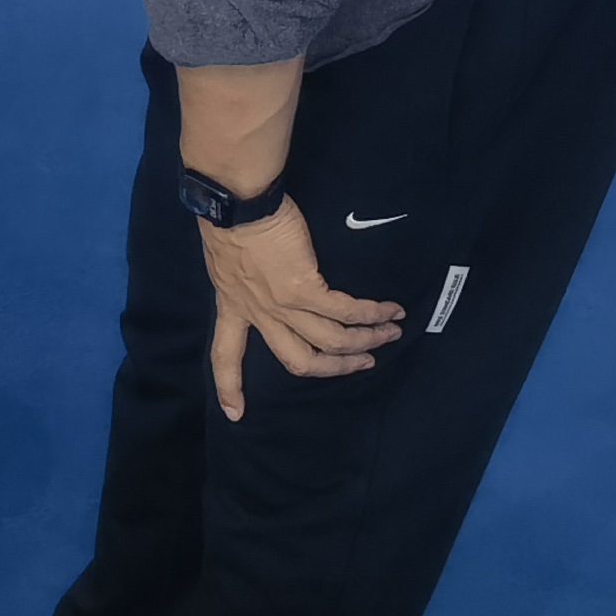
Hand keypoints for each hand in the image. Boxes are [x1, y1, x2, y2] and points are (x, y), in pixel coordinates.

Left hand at [194, 200, 406, 421]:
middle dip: (333, 369)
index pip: (225, 356)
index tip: (237, 413)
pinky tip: (391, 311)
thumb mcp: (225, 261)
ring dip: (364, 342)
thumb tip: (263, 278)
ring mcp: (282, 305)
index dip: (230, 387)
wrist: (235, 202)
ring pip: (329, 341)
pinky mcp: (304, 288)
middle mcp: (258, 313)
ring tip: (390, 334)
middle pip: (297, 361)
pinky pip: (346, 311)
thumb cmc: (229, 219)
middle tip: (362, 364)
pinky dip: (371, 314)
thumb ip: (244, 279)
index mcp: (233, 307)